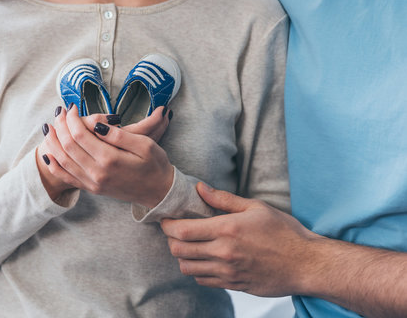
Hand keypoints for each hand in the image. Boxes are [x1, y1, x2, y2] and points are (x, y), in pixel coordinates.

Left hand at [38, 105, 173, 206]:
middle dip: (60, 126)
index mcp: (110, 160)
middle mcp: (97, 173)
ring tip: (49, 126)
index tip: (73, 107)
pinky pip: (66, 178)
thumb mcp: (145, 145)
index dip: (73, 119)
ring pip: (63, 161)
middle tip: (60, 111)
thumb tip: (98, 124)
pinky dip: (54, 166)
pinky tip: (48, 154)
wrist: (159, 192)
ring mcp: (93, 183)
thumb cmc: (155, 165)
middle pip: (68, 146)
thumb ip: (120, 135)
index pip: (80, 135)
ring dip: (53, 142)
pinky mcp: (92, 189)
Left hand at [161, 182, 319, 296]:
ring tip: (191, 246)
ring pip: (188, 269)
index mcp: (227, 230)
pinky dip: (198, 270)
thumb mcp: (256, 208)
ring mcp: (228, 272)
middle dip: (171, 240)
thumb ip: (224, 199)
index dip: (168, 225)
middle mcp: (223, 253)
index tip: (167, 220)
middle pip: (179, 251)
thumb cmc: (284, 233)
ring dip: (183, 257)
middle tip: (175, 232)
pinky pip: (204, 281)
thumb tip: (200, 188)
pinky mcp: (234, 285)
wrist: (307, 264)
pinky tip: (206, 260)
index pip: (183, 231)